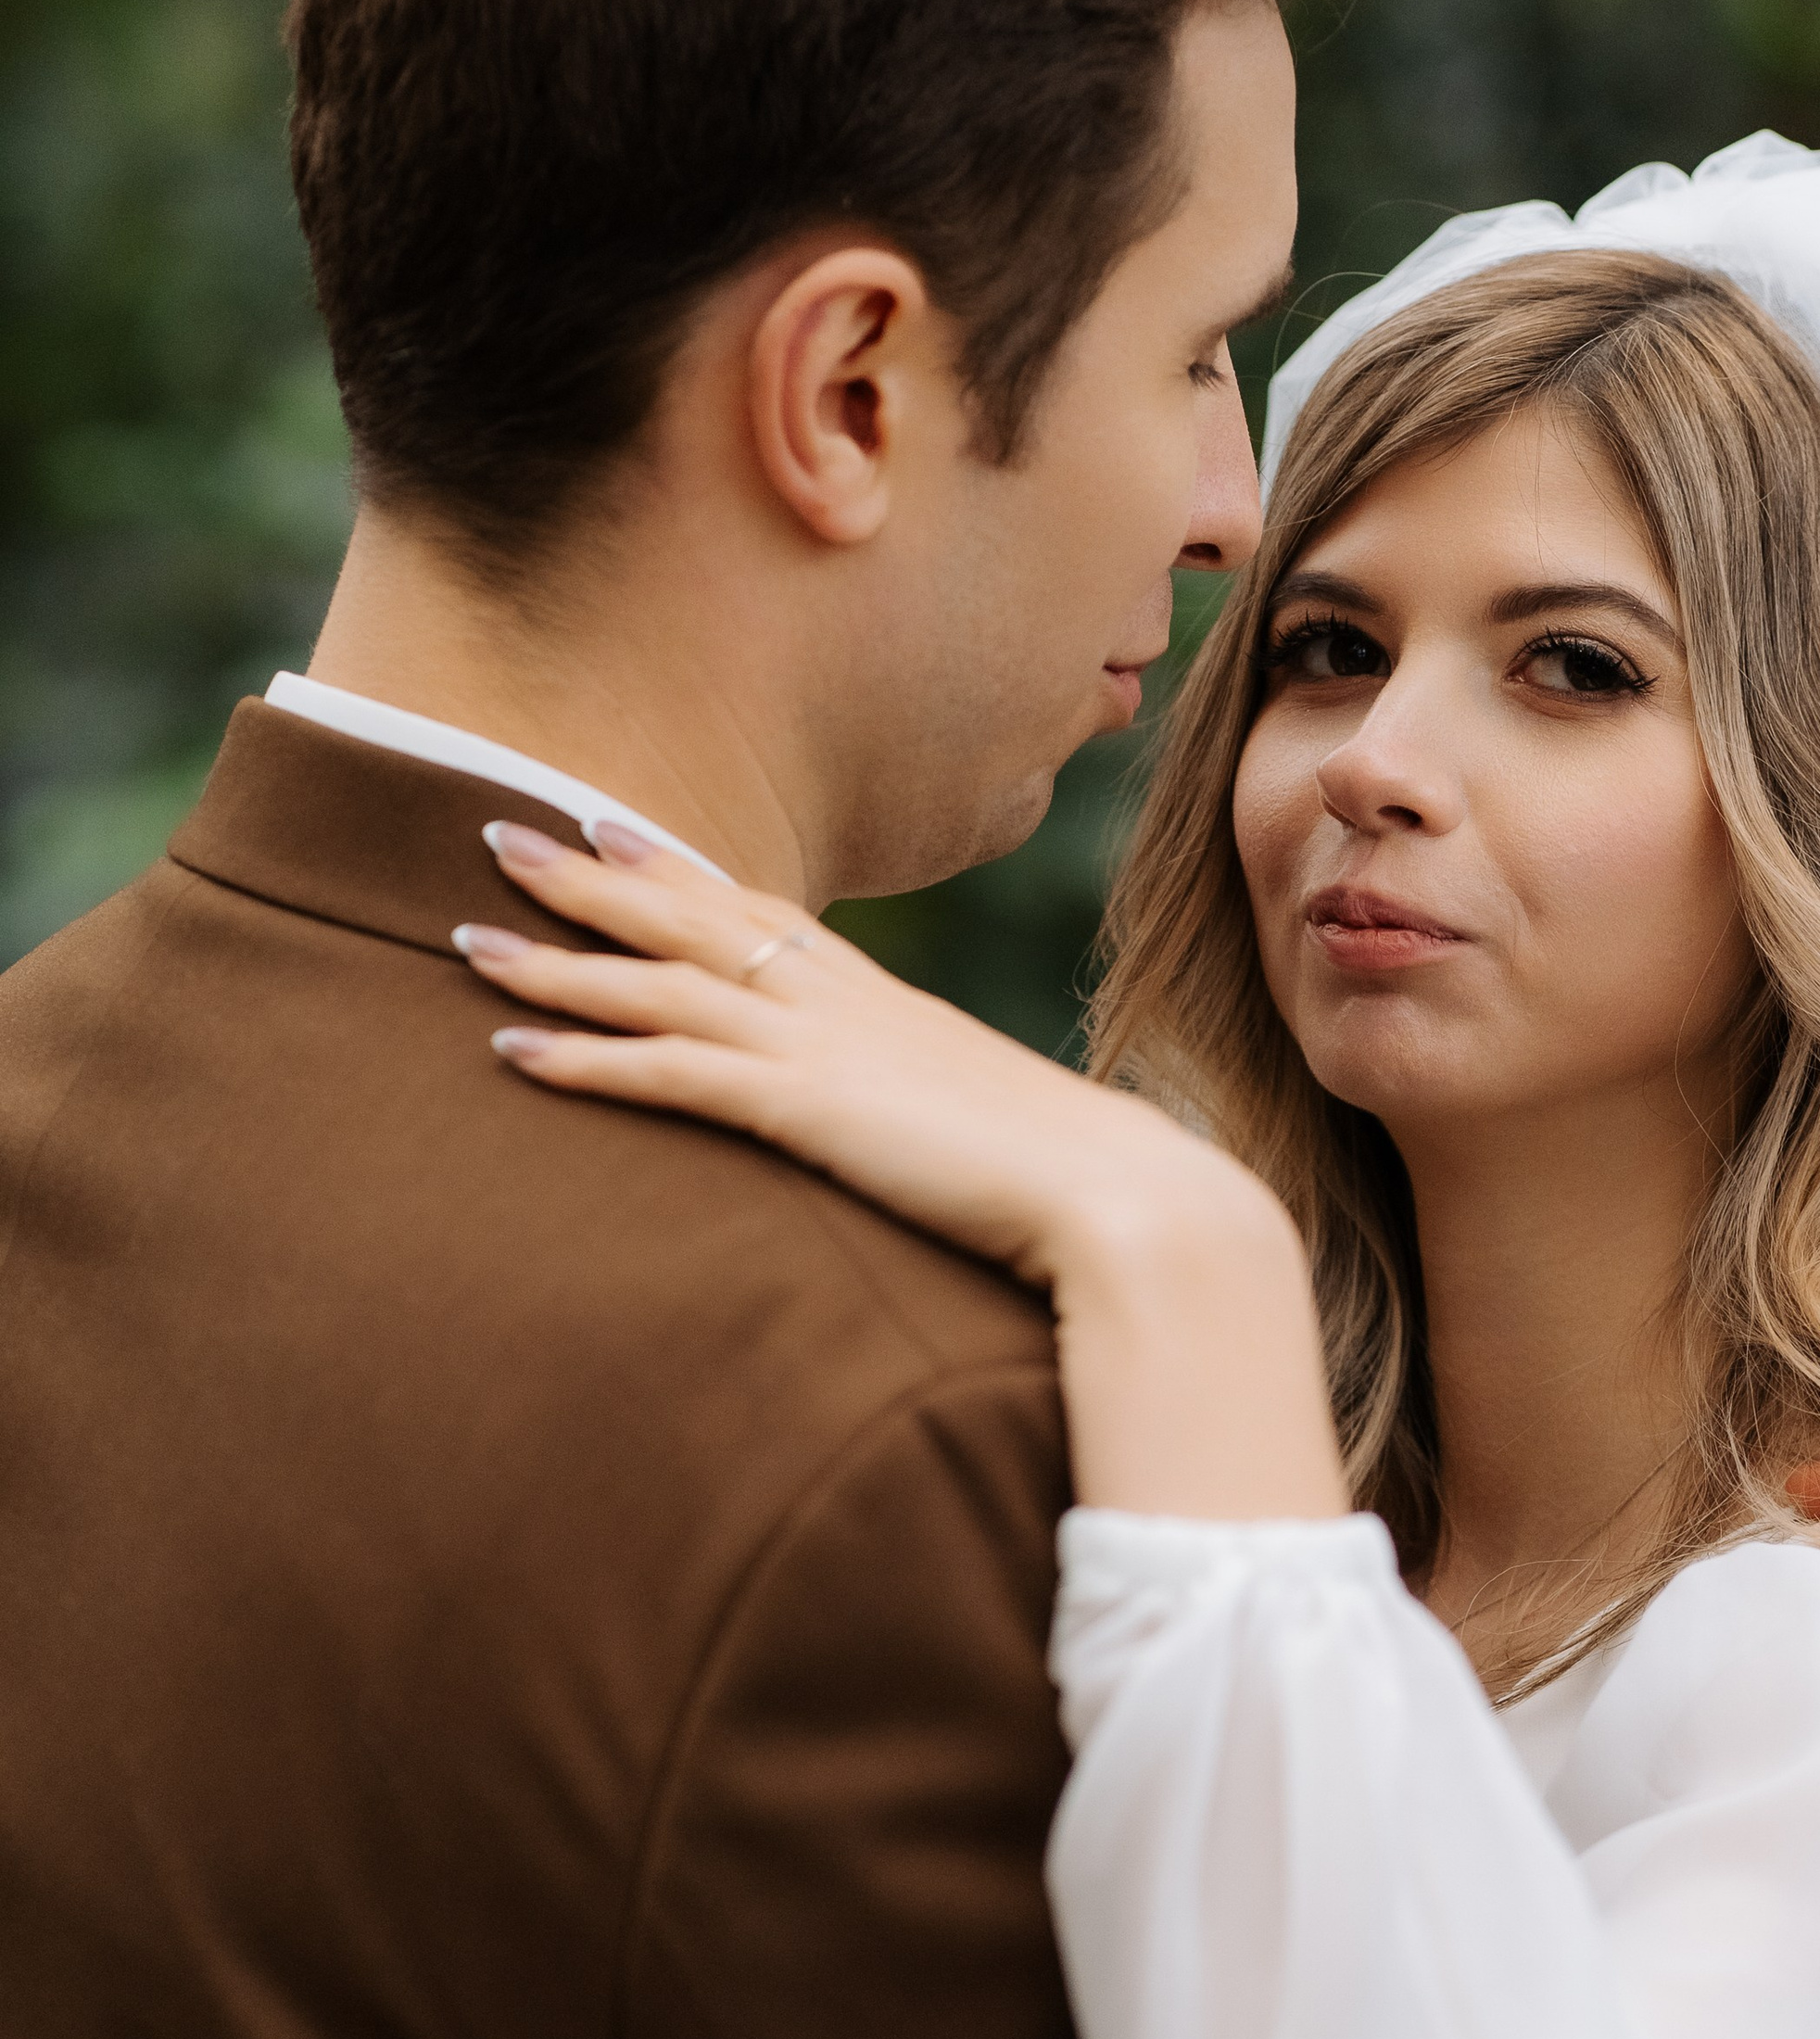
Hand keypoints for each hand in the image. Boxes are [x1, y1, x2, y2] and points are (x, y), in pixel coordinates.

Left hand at [456, 822, 1347, 1520]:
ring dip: (559, 958)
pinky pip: (670, 1069)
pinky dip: (584, 1055)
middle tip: (500, 831)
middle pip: (698, 919)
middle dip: (594, 876)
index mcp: (891, 1013)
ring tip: (467, 936)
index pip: (767, 918)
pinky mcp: (808, 1109)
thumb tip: (935, 1155)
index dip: (682, 876)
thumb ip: (943, 1129)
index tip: (612, 831)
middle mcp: (849, 1009)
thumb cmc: (1086, 1194)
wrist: (1134, 1207)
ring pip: (661, 982)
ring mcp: (827, 1051)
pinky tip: (507, 1051)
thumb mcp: (996, 1141)